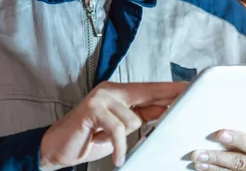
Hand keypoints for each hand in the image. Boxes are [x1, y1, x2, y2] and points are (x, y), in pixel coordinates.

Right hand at [39, 81, 186, 170]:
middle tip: (185, 97)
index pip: (150, 90)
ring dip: (123, 137)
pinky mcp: (92, 108)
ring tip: (106, 140)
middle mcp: (111, 90)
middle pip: (147, 94)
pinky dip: (118, 146)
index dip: (169, 90)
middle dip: (167, 99)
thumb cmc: (89, 138)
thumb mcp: (120, 129)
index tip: (189, 87)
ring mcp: (101, 97)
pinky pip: (117, 129)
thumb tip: (165, 112)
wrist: (57, 147)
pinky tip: (116, 157)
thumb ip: (140, 117)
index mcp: (119, 93)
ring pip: (132, 119)